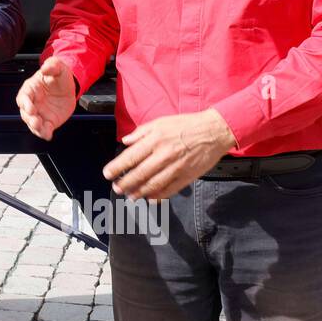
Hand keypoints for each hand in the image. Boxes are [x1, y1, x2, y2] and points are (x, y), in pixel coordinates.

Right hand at [16, 56, 77, 140]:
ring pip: (32, 123)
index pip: (23, 97)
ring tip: (40, 128)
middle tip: (35, 120)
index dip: (25, 103)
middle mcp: (33, 102)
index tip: (30, 107)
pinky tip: (48, 135)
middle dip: (29, 118)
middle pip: (25, 113)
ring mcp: (40, 113)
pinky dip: (44, 133)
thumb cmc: (59, 76)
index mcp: (31, 89)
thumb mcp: (58, 67)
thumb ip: (52, 65)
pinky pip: (44, 129)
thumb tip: (45, 68)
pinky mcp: (48, 121)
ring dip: (35, 127)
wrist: (70, 86)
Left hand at [102, 109, 236, 201]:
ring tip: (130, 196)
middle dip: (125, 183)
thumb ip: (141, 132)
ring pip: (154, 184)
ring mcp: (177, 167)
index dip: (117, 167)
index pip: (131, 156)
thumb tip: (125, 141)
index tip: (107, 174)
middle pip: (140, 173)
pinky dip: (159, 196)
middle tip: (116, 188)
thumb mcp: (161, 122)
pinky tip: (150, 199)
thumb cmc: (186, 125)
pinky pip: (170, 189)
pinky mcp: (188, 176)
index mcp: (156, 140)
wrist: (214, 131)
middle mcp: (165, 154)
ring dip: (139, 192)